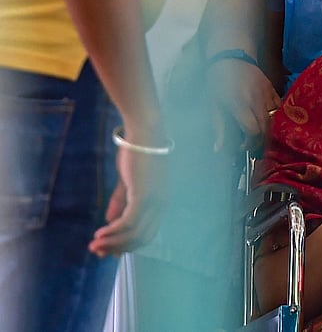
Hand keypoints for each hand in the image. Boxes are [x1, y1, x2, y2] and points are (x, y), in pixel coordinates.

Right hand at [89, 130, 165, 256]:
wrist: (144, 134)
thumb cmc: (137, 153)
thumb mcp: (129, 181)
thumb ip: (122, 201)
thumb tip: (111, 221)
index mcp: (161, 202)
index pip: (147, 232)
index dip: (128, 244)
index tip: (110, 252)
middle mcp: (161, 205)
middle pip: (141, 237)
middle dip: (119, 247)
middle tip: (98, 251)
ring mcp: (155, 202)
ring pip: (134, 234)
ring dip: (113, 242)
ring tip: (95, 246)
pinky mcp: (144, 197)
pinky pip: (128, 223)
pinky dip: (114, 232)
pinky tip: (100, 234)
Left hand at [208, 60, 280, 151]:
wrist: (231, 55)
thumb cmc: (219, 80)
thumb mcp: (214, 105)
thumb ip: (219, 128)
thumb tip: (218, 149)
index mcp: (240, 104)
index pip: (253, 130)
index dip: (249, 143)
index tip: (242, 147)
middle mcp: (256, 100)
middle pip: (266, 128)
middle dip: (259, 141)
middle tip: (251, 144)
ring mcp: (267, 94)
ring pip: (275, 120)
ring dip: (268, 131)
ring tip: (259, 134)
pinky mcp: (273, 89)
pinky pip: (279, 108)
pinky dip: (275, 118)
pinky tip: (267, 120)